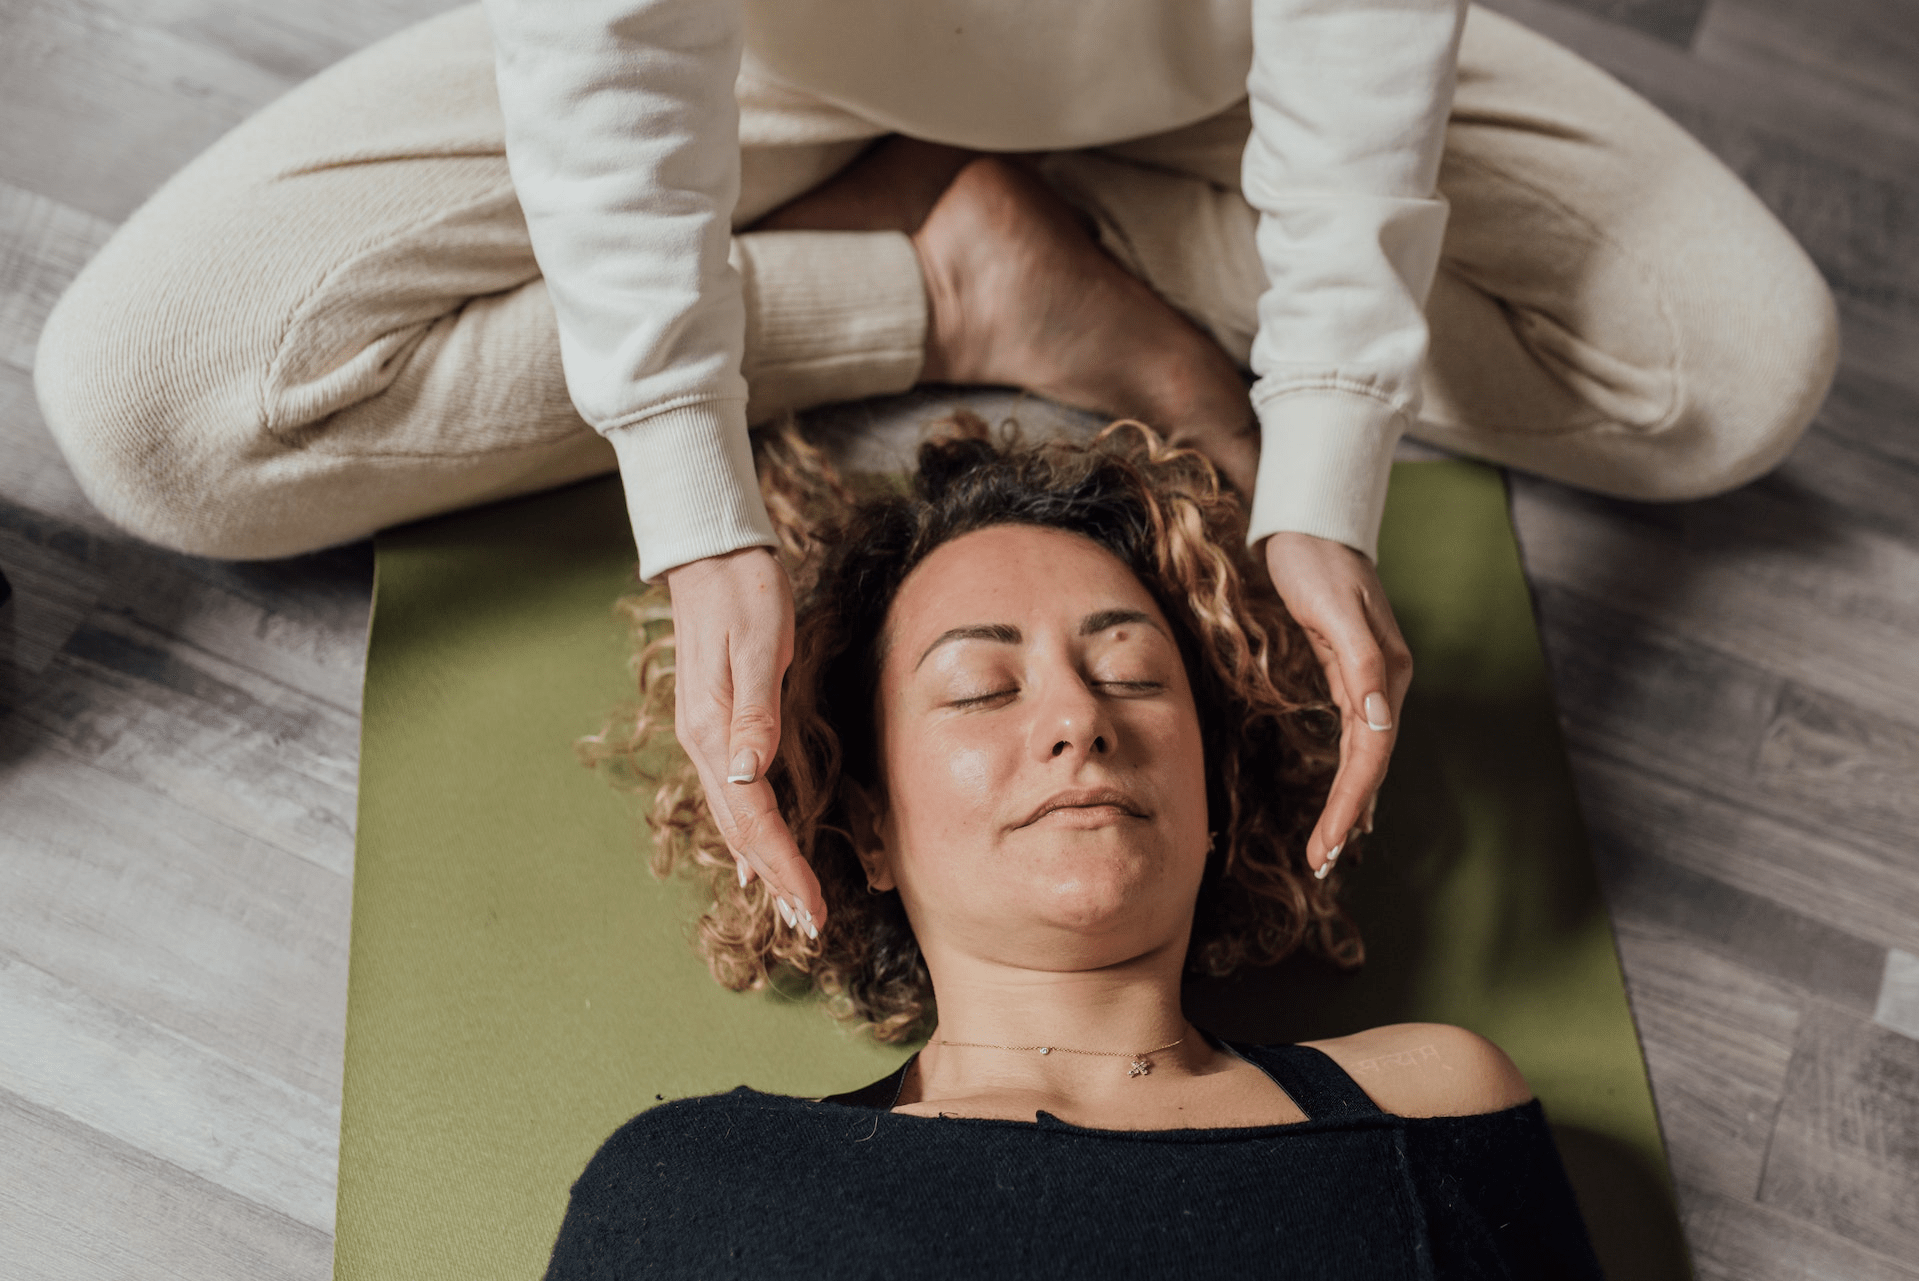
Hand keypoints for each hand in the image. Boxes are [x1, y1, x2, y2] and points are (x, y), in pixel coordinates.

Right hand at [663, 547, 821, 935]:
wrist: (713, 556)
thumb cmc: (745, 594)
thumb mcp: (757, 648)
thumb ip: (755, 713)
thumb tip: (751, 776)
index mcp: (714, 732)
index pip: (752, 819)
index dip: (782, 866)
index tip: (809, 905)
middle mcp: (705, 743)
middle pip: (741, 830)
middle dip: (776, 879)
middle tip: (808, 924)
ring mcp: (707, 736)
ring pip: (735, 818)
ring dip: (763, 864)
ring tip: (788, 904)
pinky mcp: (718, 725)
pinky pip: (732, 795)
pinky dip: (748, 833)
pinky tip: (754, 855)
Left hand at [1262, 532, 1412, 878]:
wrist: (1313, 524)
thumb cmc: (1318, 561)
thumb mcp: (1335, 608)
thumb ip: (1362, 662)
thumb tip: (1377, 719)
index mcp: (1388, 673)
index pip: (1370, 753)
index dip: (1350, 802)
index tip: (1329, 845)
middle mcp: (1386, 683)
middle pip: (1368, 764)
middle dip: (1346, 816)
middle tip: (1321, 864)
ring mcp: (1370, 681)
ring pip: (1363, 756)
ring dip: (1348, 804)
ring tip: (1328, 850)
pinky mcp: (1349, 675)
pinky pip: (1354, 739)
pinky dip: (1350, 775)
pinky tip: (1348, 802)